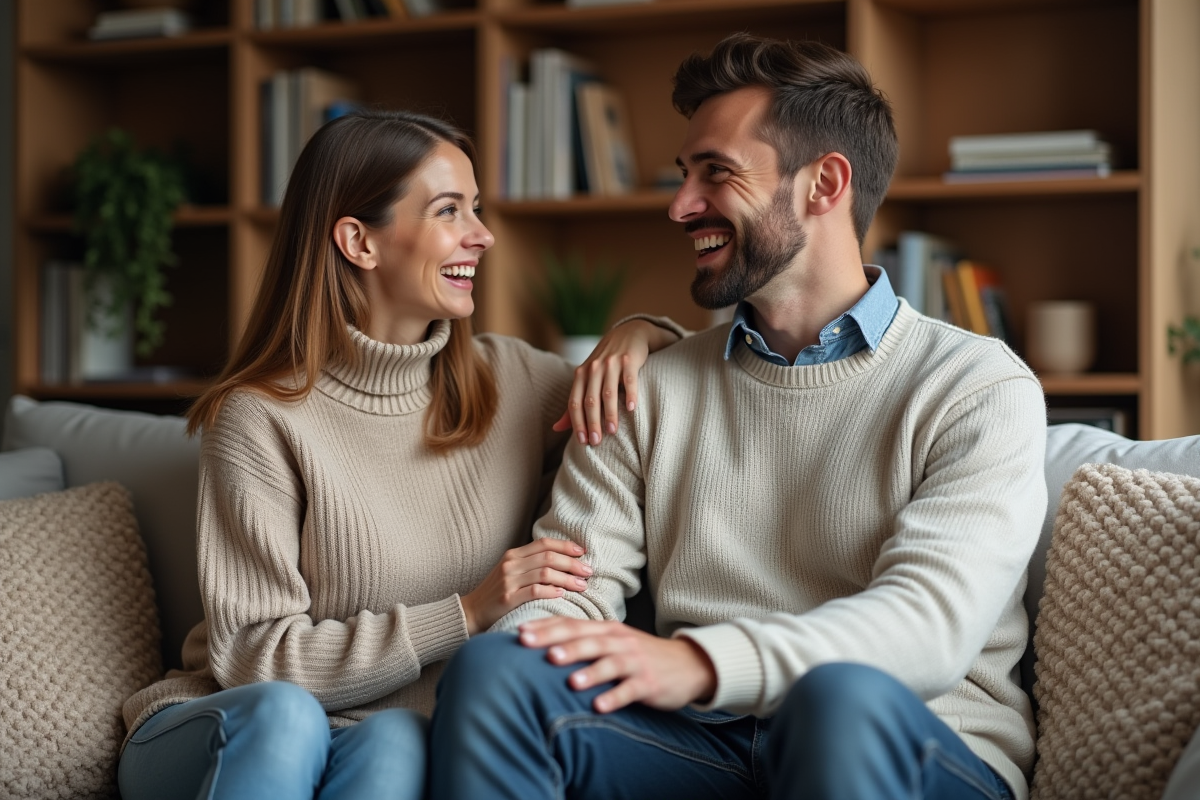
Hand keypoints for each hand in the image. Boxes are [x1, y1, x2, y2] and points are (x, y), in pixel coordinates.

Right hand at [460, 540, 591, 635]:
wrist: (471, 612)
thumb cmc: (496, 593)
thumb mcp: (511, 572)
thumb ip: (532, 564)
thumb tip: (563, 562)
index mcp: (513, 554)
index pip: (544, 543)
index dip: (565, 546)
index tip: (582, 552)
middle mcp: (511, 564)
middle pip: (548, 557)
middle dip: (572, 563)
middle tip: (588, 571)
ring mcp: (508, 581)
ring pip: (545, 573)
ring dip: (567, 579)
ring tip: (582, 585)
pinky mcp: (507, 598)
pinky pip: (534, 591)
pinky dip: (551, 591)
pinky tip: (562, 595)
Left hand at [518, 617, 716, 713]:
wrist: (686, 665)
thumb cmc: (639, 656)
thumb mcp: (612, 643)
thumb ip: (584, 642)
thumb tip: (543, 647)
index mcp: (606, 630)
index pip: (572, 624)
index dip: (545, 628)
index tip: (519, 633)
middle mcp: (618, 641)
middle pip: (586, 639)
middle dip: (558, 643)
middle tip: (531, 647)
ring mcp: (634, 661)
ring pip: (609, 662)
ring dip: (589, 670)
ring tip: (569, 680)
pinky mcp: (649, 682)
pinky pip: (630, 690)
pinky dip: (615, 697)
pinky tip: (599, 707)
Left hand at [552, 320, 679, 445]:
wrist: (629, 333)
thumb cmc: (606, 362)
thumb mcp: (587, 378)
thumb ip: (574, 403)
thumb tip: (556, 428)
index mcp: (581, 374)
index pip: (575, 403)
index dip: (577, 423)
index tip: (583, 442)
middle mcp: (594, 368)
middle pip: (590, 400)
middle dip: (592, 423)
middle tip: (596, 442)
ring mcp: (611, 363)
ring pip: (608, 392)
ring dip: (609, 413)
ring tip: (612, 431)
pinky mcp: (629, 359)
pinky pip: (629, 380)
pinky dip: (630, 394)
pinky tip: (631, 409)